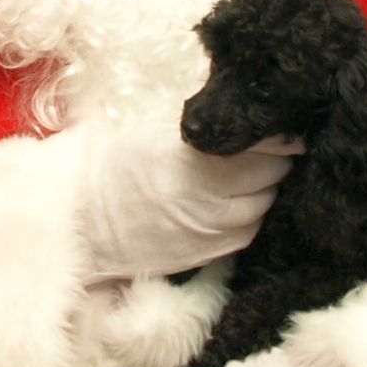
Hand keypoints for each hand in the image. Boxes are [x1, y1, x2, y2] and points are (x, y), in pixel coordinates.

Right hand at [81, 121, 299, 281]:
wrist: (86, 224)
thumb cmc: (117, 168)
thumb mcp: (157, 132)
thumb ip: (207, 125)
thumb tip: (250, 110)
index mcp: (191, 160)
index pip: (264, 146)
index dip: (276, 136)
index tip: (281, 126)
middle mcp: (206, 200)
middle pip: (272, 175)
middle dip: (274, 160)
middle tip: (264, 148)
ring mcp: (211, 232)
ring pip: (265, 204)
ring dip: (263, 189)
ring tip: (246, 176)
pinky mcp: (210, 256)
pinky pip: (249, 232)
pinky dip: (249, 215)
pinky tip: (232, 202)